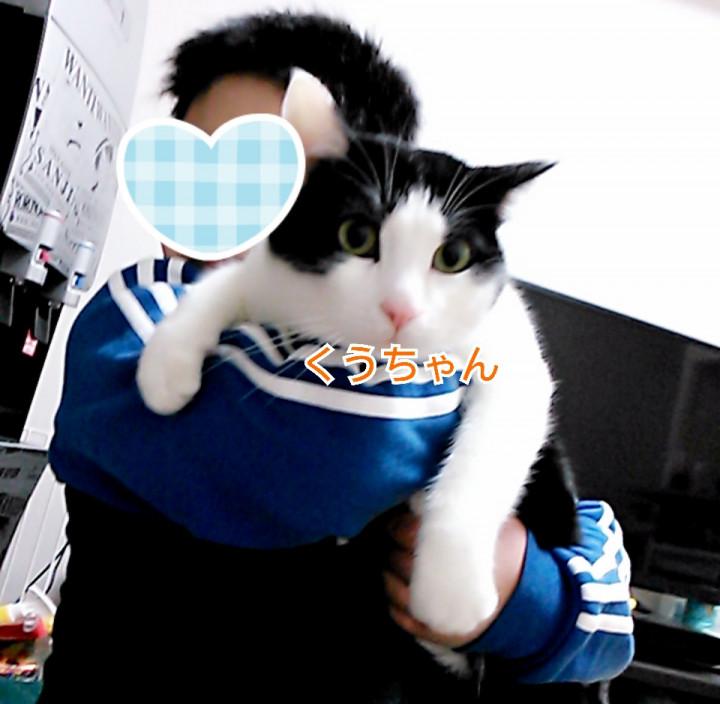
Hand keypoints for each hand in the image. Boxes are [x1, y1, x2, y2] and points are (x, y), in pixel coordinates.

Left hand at [382, 507, 526, 647]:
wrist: (531, 602)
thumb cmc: (509, 555)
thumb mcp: (493, 525)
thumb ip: (463, 510)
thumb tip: (426, 498)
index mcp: (452, 551)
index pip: (407, 533)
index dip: (398, 525)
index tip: (397, 520)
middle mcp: (440, 584)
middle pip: (398, 560)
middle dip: (392, 547)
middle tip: (392, 537)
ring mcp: (437, 612)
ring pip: (394, 589)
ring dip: (388, 571)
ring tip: (390, 559)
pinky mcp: (436, 632)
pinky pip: (401, 617)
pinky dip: (391, 601)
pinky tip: (393, 586)